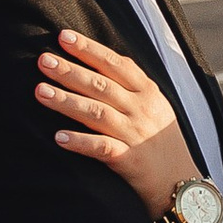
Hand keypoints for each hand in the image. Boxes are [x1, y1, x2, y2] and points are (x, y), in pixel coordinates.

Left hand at [36, 31, 196, 218]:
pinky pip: (102, 148)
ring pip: (98, 112)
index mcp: (148, 92)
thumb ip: (130, 87)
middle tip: (43, 60)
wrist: (181, 184)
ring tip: (41, 92)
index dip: (90, 49)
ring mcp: (136, 135)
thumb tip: (96, 63)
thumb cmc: (161, 143)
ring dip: (67, 101)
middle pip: (102, 85)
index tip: (64, 37)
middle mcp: (141, 110)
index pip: (116, 64)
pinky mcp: (129, 161)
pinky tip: (58, 137)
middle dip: (71, 71)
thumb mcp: (154, 107)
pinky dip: (80, 142)